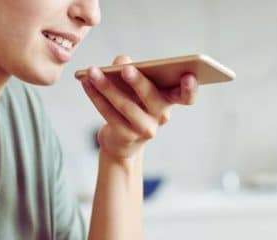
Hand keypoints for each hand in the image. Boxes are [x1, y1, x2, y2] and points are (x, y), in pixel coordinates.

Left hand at [80, 55, 198, 161]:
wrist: (121, 140)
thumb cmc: (133, 103)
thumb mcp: (135, 85)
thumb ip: (131, 68)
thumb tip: (121, 60)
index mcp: (169, 100)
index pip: (186, 97)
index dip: (190, 89)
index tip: (188, 75)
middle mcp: (161, 116)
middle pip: (152, 98)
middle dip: (139, 83)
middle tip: (126, 69)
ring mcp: (145, 129)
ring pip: (126, 106)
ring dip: (107, 87)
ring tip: (92, 71)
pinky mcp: (126, 136)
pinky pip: (109, 114)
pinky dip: (96, 96)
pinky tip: (86, 82)